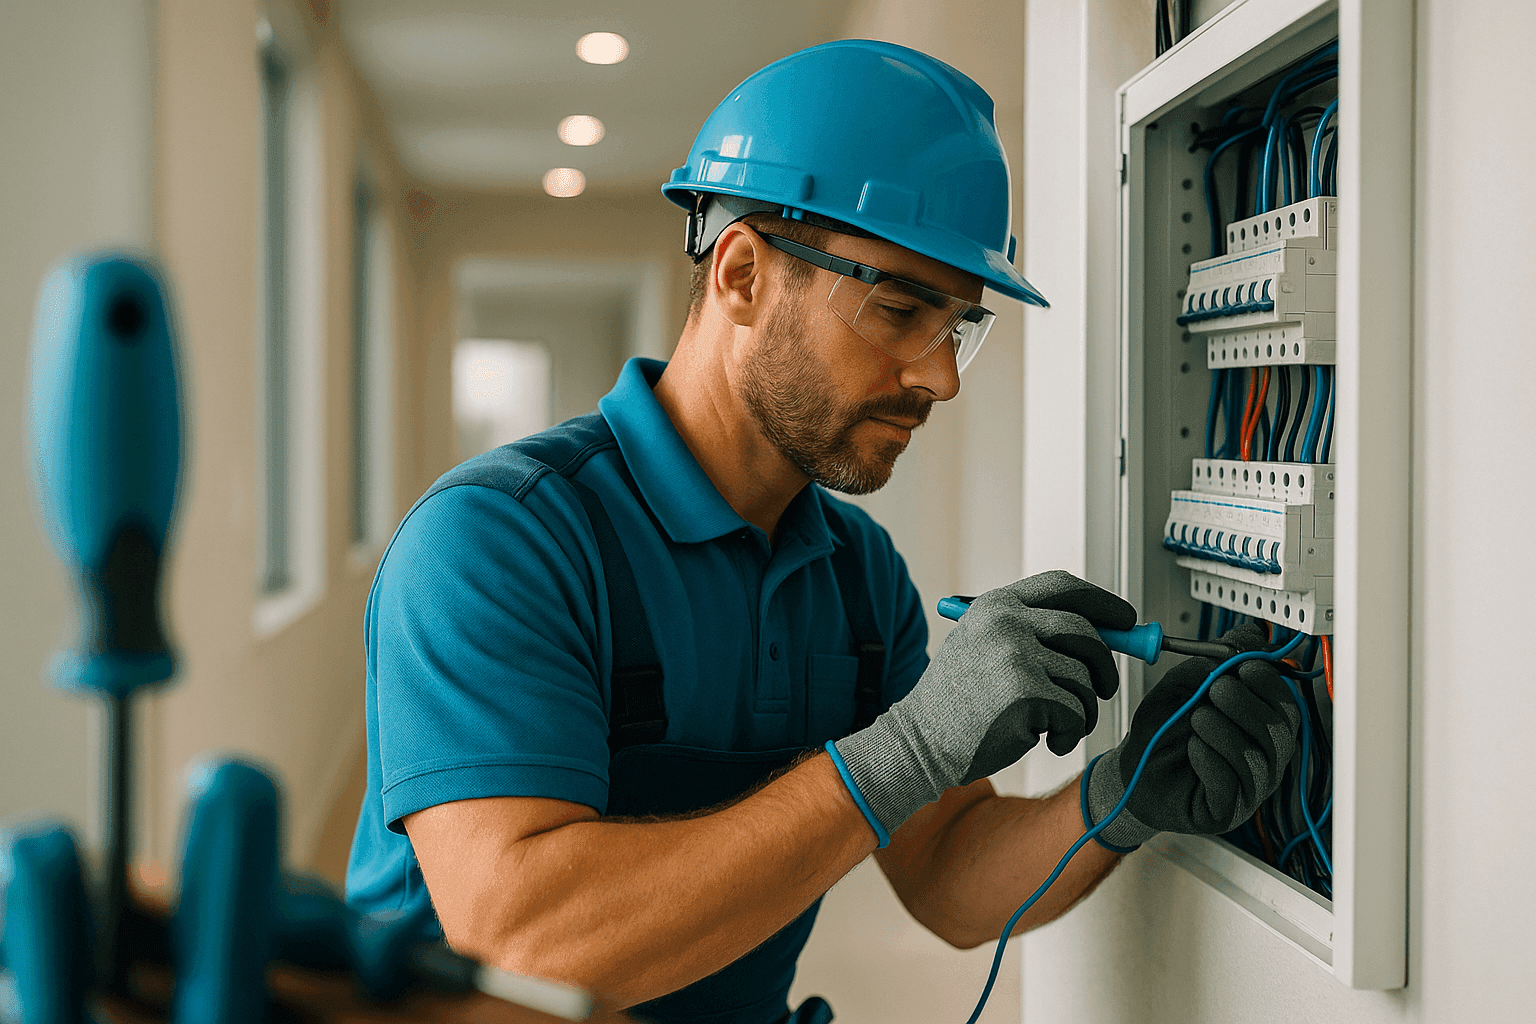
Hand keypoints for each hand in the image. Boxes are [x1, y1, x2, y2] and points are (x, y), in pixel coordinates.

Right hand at [830, 570, 1135, 841]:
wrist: (919, 742)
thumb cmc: (957, 704)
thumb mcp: (984, 648)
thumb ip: (1034, 633)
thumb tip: (1108, 634)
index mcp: (996, 605)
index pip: (1063, 586)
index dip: (1101, 601)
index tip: (1125, 620)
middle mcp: (1006, 621)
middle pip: (1086, 632)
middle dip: (1104, 665)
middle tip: (1103, 691)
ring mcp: (1016, 654)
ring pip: (1085, 679)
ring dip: (1082, 710)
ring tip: (1053, 726)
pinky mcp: (1026, 692)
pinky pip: (1076, 711)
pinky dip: (1070, 733)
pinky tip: (1045, 740)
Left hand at [1084, 622, 1300, 850]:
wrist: (1131, 769)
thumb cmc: (1164, 729)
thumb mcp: (1186, 684)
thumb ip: (1218, 659)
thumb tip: (1252, 633)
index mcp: (1259, 725)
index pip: (1285, 704)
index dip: (1269, 682)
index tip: (1243, 666)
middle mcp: (1263, 757)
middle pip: (1279, 730)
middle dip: (1245, 702)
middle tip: (1214, 689)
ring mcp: (1248, 787)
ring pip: (1257, 757)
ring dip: (1224, 729)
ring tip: (1197, 718)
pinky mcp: (1226, 810)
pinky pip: (1231, 783)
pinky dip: (1210, 758)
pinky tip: (1193, 748)